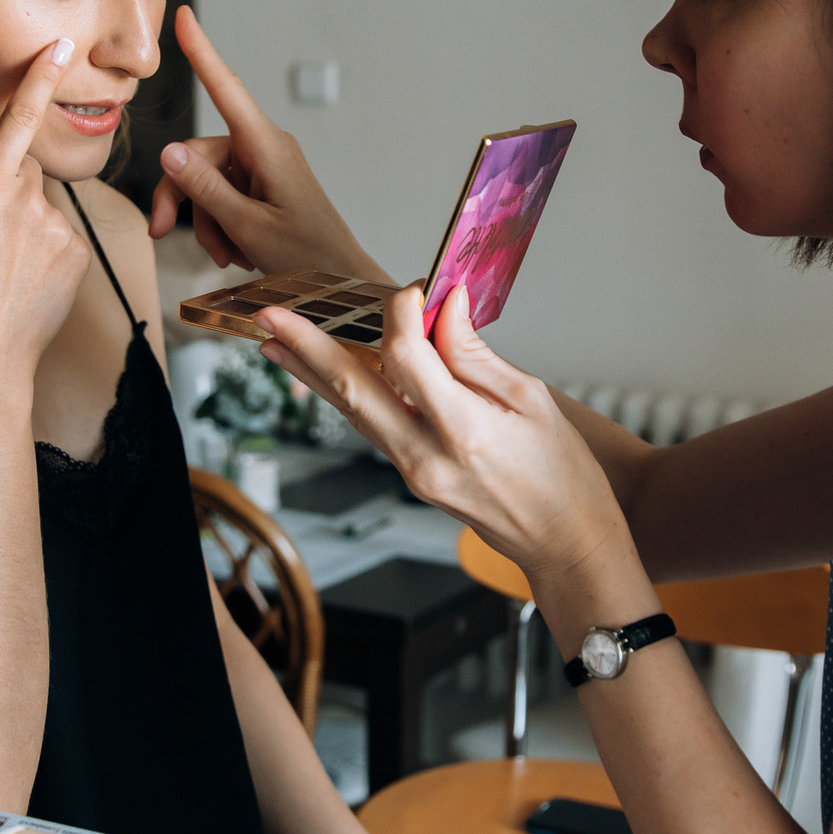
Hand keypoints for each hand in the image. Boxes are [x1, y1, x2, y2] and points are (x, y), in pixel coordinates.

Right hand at [0, 41, 92, 381]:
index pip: (18, 121)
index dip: (40, 78)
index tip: (62, 46)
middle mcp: (29, 206)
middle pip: (27, 168)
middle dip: (8, 187)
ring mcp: (59, 231)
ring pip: (44, 204)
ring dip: (26, 221)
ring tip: (1, 263)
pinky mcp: (80, 255)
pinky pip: (63, 233)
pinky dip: (46, 247)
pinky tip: (24, 276)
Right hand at [146, 7, 387, 279]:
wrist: (341, 280)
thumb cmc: (307, 255)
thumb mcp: (248, 227)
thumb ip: (206, 189)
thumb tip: (170, 150)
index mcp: (266, 146)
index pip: (226, 89)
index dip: (202, 51)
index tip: (184, 16)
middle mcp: (264, 148)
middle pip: (198, 155)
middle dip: (183, 198)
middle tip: (163, 233)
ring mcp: (264, 167)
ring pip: (207, 182)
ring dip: (208, 222)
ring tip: (227, 255)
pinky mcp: (263, 185)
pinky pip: (225, 195)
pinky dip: (223, 225)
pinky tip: (237, 251)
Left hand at [260, 284, 634, 587]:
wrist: (563, 544)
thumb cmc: (563, 475)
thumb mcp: (533, 401)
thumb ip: (476, 355)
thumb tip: (442, 307)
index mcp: (466, 431)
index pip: (407, 357)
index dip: (401, 313)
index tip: (412, 289)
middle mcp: (428, 456)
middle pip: (354, 391)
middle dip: (306, 348)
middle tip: (268, 315)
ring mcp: (413, 474)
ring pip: (352, 413)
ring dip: (310, 373)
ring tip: (272, 341)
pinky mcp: (411, 479)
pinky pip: (372, 429)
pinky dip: (345, 397)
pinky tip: (322, 376)